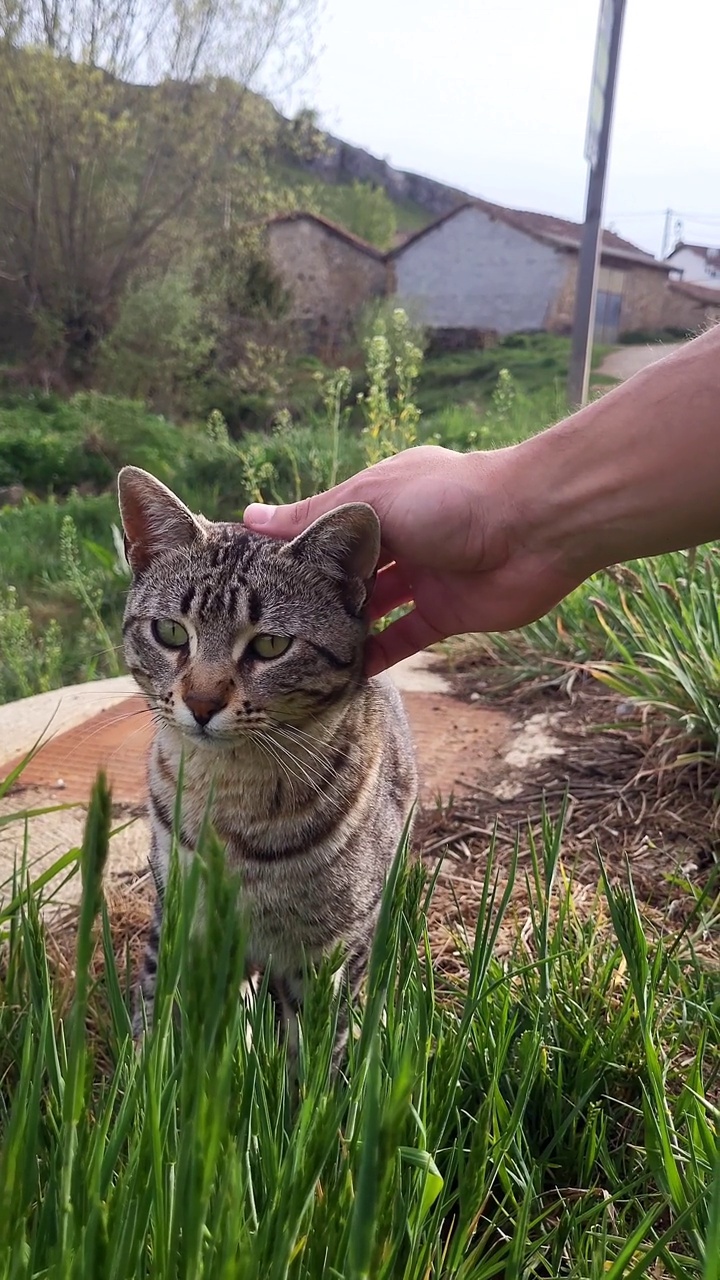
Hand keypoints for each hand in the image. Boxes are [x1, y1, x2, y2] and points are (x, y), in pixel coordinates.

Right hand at [243, 445, 582, 674]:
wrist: (535, 527)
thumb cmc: (450, 499)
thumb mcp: (371, 500)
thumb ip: (314, 517)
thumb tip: (251, 517)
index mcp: (380, 502)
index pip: (325, 530)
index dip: (294, 553)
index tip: (252, 581)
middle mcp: (401, 539)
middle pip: (348, 574)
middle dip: (315, 596)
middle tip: (268, 627)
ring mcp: (425, 579)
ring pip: (373, 610)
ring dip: (342, 630)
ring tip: (298, 655)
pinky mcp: (447, 615)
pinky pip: (404, 639)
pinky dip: (377, 657)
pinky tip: (342, 676)